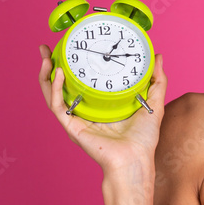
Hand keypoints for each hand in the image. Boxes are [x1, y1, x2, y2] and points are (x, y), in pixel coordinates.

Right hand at [38, 44, 166, 176]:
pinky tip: (58, 73)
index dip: (73, 63)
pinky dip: (55, 89)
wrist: (136, 159)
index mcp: (99, 104)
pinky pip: (58, 106)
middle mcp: (84, 110)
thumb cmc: (144, 139)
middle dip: (51, 65)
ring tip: (47, 56)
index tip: (72, 45)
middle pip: (60, 85)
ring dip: (46, 74)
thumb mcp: (153, 102)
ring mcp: (76, 119)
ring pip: (52, 93)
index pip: (81, 80)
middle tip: (47, 48)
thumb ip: (156, 80)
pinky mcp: (72, 127)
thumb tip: (158, 57)